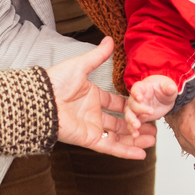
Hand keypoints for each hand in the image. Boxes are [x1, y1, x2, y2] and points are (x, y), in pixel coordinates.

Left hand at [46, 38, 155, 158]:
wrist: (41, 100)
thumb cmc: (56, 81)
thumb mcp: (81, 65)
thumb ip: (98, 56)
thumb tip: (109, 40)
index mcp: (92, 96)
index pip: (115, 103)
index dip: (130, 106)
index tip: (145, 107)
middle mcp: (92, 113)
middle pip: (119, 122)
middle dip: (136, 125)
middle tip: (152, 127)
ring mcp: (91, 127)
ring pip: (117, 136)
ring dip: (134, 139)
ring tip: (151, 140)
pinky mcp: (88, 139)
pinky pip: (110, 147)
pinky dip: (125, 152)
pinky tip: (140, 154)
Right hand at [125, 75, 178, 132]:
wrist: (165, 98)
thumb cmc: (164, 89)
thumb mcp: (168, 86)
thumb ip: (169, 87)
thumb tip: (171, 88)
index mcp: (143, 87)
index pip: (137, 88)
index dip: (136, 93)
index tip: (139, 98)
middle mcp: (136, 98)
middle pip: (132, 103)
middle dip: (138, 109)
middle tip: (146, 115)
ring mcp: (136, 109)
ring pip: (129, 114)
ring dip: (131, 121)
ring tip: (136, 127)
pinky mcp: (139, 118)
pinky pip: (133, 124)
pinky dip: (133, 130)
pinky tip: (136, 135)